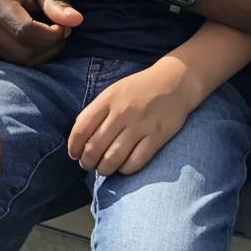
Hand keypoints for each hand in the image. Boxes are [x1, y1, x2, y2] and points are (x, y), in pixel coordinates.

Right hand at [0, 0, 83, 66]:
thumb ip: (56, 1)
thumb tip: (76, 21)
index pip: (25, 31)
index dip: (51, 35)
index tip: (65, 25)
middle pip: (22, 51)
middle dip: (50, 46)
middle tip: (62, 29)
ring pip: (18, 61)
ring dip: (43, 52)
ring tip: (51, 32)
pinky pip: (12, 62)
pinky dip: (31, 55)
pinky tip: (37, 38)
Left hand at [68, 60, 193, 175]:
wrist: (175, 81)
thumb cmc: (140, 88)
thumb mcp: (115, 90)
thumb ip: (97, 111)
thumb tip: (79, 139)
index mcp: (109, 99)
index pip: (82, 129)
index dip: (74, 147)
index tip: (75, 154)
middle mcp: (123, 112)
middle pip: (94, 148)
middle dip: (87, 162)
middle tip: (89, 164)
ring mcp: (140, 125)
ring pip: (112, 159)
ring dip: (104, 169)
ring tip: (104, 168)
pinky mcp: (156, 137)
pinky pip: (134, 163)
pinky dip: (124, 170)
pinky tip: (124, 166)